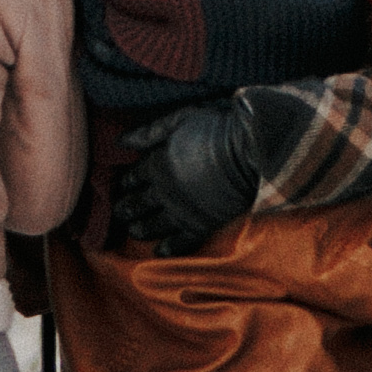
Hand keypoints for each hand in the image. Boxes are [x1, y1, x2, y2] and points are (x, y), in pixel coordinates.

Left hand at [106, 102, 262, 253]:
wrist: (251, 153)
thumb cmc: (218, 129)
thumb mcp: (180, 119)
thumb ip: (149, 131)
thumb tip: (120, 141)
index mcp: (156, 164)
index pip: (133, 177)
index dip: (126, 182)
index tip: (123, 186)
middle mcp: (163, 192)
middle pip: (137, 204)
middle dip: (126, 209)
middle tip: (120, 213)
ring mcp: (180, 212)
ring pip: (151, 226)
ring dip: (140, 230)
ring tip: (134, 232)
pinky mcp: (200, 226)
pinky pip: (179, 244)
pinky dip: (167, 249)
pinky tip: (160, 252)